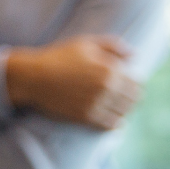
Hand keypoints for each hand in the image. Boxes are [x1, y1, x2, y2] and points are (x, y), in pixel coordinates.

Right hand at [7, 35, 139, 129]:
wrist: (32, 77)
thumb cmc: (57, 57)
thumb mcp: (84, 43)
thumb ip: (112, 45)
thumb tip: (133, 55)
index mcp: (110, 69)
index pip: (137, 83)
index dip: (133, 84)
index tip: (125, 84)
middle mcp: (107, 87)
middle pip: (133, 99)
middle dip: (129, 98)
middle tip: (120, 97)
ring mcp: (97, 103)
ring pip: (124, 113)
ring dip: (122, 110)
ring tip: (114, 107)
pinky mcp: (86, 117)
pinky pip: (111, 125)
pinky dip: (114, 123)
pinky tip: (110, 118)